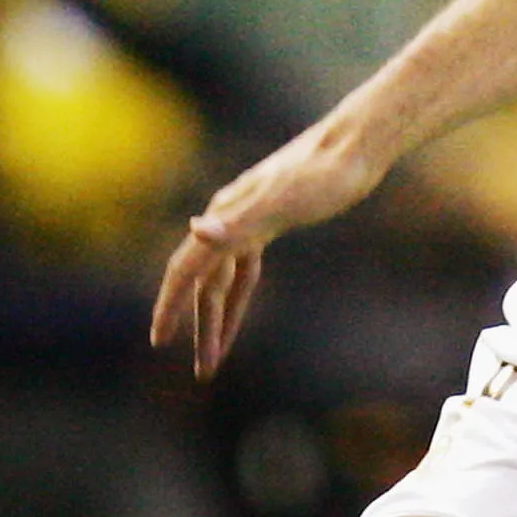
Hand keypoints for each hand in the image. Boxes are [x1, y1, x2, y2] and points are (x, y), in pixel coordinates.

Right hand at [150, 115, 387, 377]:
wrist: (357, 145)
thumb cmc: (326, 174)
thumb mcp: (283, 201)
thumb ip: (237, 222)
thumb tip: (196, 231)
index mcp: (226, 216)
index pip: (187, 269)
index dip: (170, 305)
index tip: (159, 341)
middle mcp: (230, 217)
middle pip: (206, 283)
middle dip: (202, 328)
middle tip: (204, 371)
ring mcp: (250, 219)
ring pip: (225, 279)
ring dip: (220, 317)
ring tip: (216, 356)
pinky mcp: (272, 220)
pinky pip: (246, 267)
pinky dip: (240, 293)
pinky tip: (237, 310)